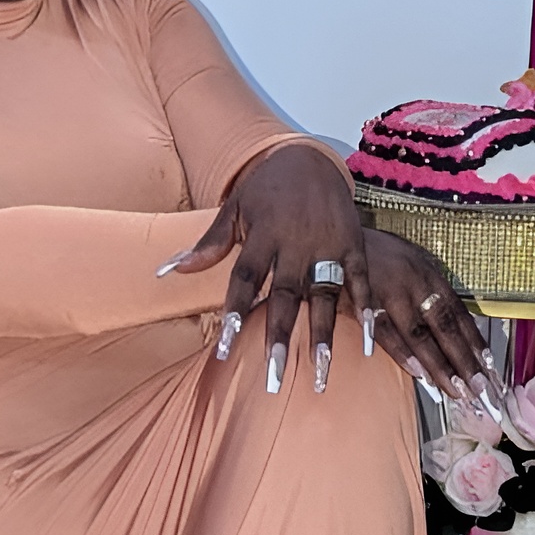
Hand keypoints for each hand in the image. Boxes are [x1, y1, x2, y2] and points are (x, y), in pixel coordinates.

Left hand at [160, 144, 499, 402]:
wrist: (309, 157)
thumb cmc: (265, 189)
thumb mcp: (233, 209)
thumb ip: (208, 245)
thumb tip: (165, 272)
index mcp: (262, 234)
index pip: (245, 280)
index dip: (236, 314)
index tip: (225, 350)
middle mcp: (296, 241)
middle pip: (285, 295)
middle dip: (280, 337)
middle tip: (275, 377)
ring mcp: (328, 243)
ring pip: (324, 294)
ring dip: (323, 334)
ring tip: (321, 372)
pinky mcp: (354, 243)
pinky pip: (361, 280)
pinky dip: (365, 309)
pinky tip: (369, 342)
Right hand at [362, 227, 496, 402]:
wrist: (332, 236)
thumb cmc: (372, 254)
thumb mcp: (406, 263)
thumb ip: (426, 291)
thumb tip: (450, 325)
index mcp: (428, 273)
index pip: (458, 313)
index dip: (475, 341)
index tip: (489, 366)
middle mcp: (414, 283)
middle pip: (445, 328)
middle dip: (464, 361)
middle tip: (481, 388)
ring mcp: (390, 293)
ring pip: (420, 336)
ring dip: (439, 366)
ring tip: (456, 390)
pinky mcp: (363, 304)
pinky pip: (387, 334)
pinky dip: (404, 355)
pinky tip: (420, 375)